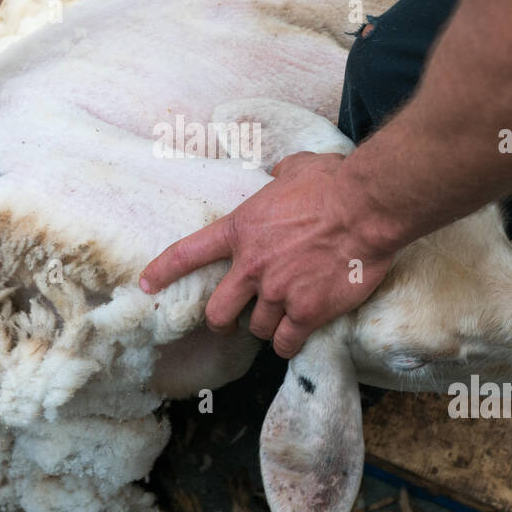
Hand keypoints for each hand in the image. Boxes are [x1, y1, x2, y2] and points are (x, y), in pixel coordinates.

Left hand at [139, 152, 394, 357]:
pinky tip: (297, 338)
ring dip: (268, 328)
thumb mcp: (298, 167)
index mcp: (241, 230)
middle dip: (222, 320)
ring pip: (258, 328)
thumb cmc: (334, 184)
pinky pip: (287, 342)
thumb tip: (280, 173)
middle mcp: (252, 266)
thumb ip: (281, 174)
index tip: (146, 285)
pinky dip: (290, 344)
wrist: (365, 209)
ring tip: (283, 320)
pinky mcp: (306, 311)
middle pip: (218, 311)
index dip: (163, 271)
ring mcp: (277, 292)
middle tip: (231, 321)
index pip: (188, 253)